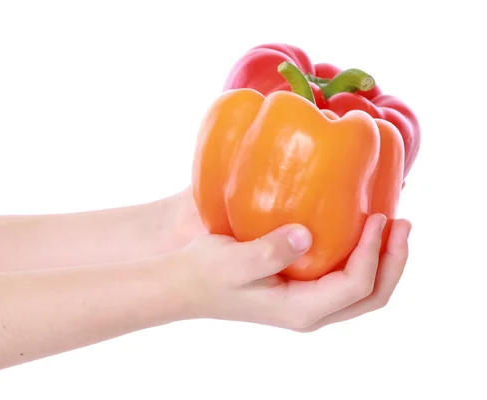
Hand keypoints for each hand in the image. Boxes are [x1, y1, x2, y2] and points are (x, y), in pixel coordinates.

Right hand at [175, 213, 411, 331]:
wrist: (184, 284)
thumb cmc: (204, 272)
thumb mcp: (232, 261)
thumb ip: (269, 250)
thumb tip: (306, 234)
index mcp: (299, 309)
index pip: (356, 285)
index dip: (375, 252)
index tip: (377, 216)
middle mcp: (309, 312)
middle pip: (372, 295)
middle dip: (394, 259)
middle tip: (402, 221)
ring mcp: (307, 303)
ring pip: (364, 291)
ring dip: (384, 259)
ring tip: (392, 225)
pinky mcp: (301, 289)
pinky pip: (346, 280)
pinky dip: (364, 257)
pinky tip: (360, 231)